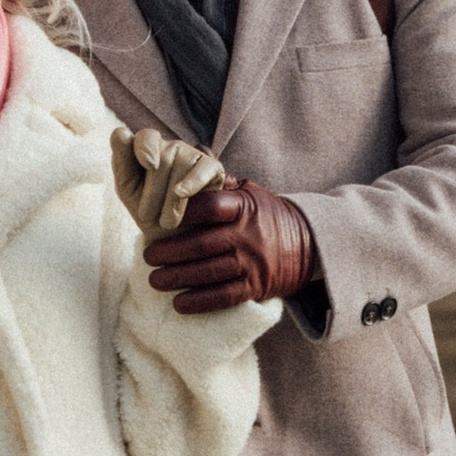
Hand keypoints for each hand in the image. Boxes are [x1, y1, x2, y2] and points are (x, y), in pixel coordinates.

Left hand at [109, 123, 229, 239]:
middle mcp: (169, 146)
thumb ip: (121, 161)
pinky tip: (183, 193)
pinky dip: (193, 182)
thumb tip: (121, 132)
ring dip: (171, 198)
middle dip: (153, 191)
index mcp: (146, 148)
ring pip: (182, 165)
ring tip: (167, 221)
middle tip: (148, 215)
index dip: (146, 147)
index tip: (148, 165)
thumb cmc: (148, 210)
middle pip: (163, 157)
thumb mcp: (128, 190)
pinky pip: (203, 169)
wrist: (173, 238)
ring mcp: (191, 154)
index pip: (146, 137)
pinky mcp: (212, 168)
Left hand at [144, 177, 313, 314]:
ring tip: (155, 280)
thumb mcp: (250, 192)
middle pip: (203, 244)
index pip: (211, 206)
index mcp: (244, 207)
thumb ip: (221, 180)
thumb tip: (193, 151)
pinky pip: (224, 296)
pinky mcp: (256, 287)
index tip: (157, 217)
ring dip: (178, 278)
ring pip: (210, 272)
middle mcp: (248, 235)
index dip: (183, 211)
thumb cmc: (267, 215)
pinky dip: (200, 302)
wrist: (309, 246)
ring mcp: (253, 263)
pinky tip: (179, 304)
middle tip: (147, 255)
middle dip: (170, 251)